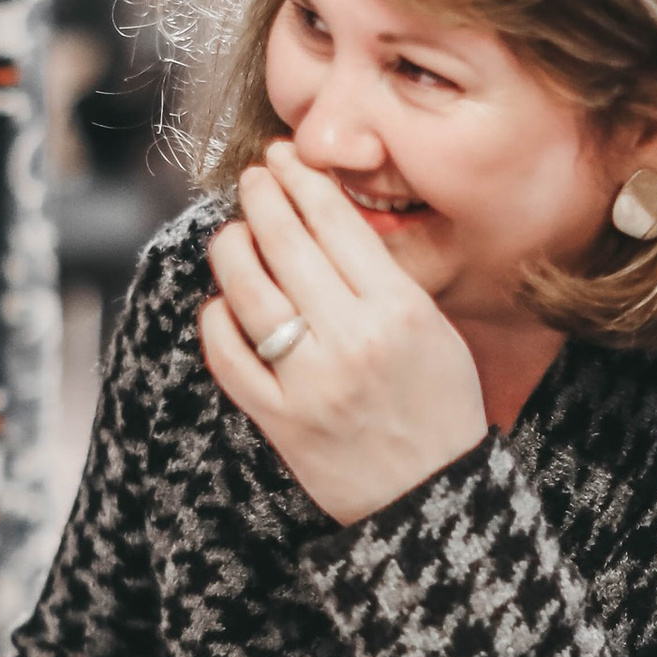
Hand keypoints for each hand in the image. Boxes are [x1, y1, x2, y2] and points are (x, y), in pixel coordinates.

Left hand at [199, 144, 489, 524]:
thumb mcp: (436, 330)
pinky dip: (217, 319)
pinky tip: (223, 304)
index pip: (335, 222)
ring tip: (232, 234)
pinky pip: (227, 355)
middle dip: (261, 197)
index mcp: (400, 311)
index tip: (283, 157)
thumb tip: (322, 217)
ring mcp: (310, 382)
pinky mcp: (278, 420)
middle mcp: (352, 341)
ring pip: (247, 292)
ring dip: (230, 249)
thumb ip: (384, 278)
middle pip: (285, 244)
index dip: (301, 179)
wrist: (431, 499)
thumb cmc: (440, 408)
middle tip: (252, 179)